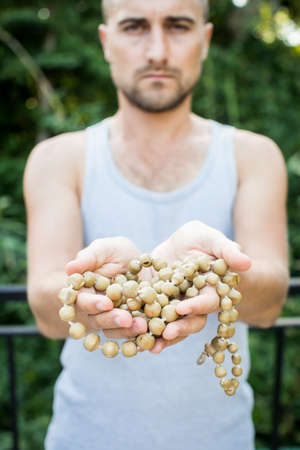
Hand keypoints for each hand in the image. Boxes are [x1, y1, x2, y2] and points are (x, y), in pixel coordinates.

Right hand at [65, 237, 147, 338]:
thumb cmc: (117, 252)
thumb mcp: (105, 249)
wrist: (140, 264)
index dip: (92, 304)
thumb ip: (90, 257)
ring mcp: (110, 320)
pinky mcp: (128, 327)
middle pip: (97, 320)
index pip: (82, 301)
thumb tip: (70, 268)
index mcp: (82, 291)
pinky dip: (139, 337)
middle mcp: (94, 310)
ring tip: (142, 326)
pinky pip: (131, 336)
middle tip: (126, 319)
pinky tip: (150, 336)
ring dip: (126, 331)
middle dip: (111, 320)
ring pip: (113, 331)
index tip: (106, 303)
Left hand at [150, 221, 251, 352]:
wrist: (179, 243)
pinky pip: (151, 319)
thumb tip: (247, 263)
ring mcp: (175, 307)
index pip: (206, 302)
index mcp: (211, 290)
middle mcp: (194, 303)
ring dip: (160, 336)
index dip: (196, 306)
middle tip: (166, 334)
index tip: (183, 307)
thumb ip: (227, 250)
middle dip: (179, 328)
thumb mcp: (212, 238)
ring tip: (148, 346)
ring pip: (171, 325)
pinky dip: (143, 328)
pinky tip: (131, 337)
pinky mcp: (157, 305)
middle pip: (190, 321)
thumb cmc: (201, 239)